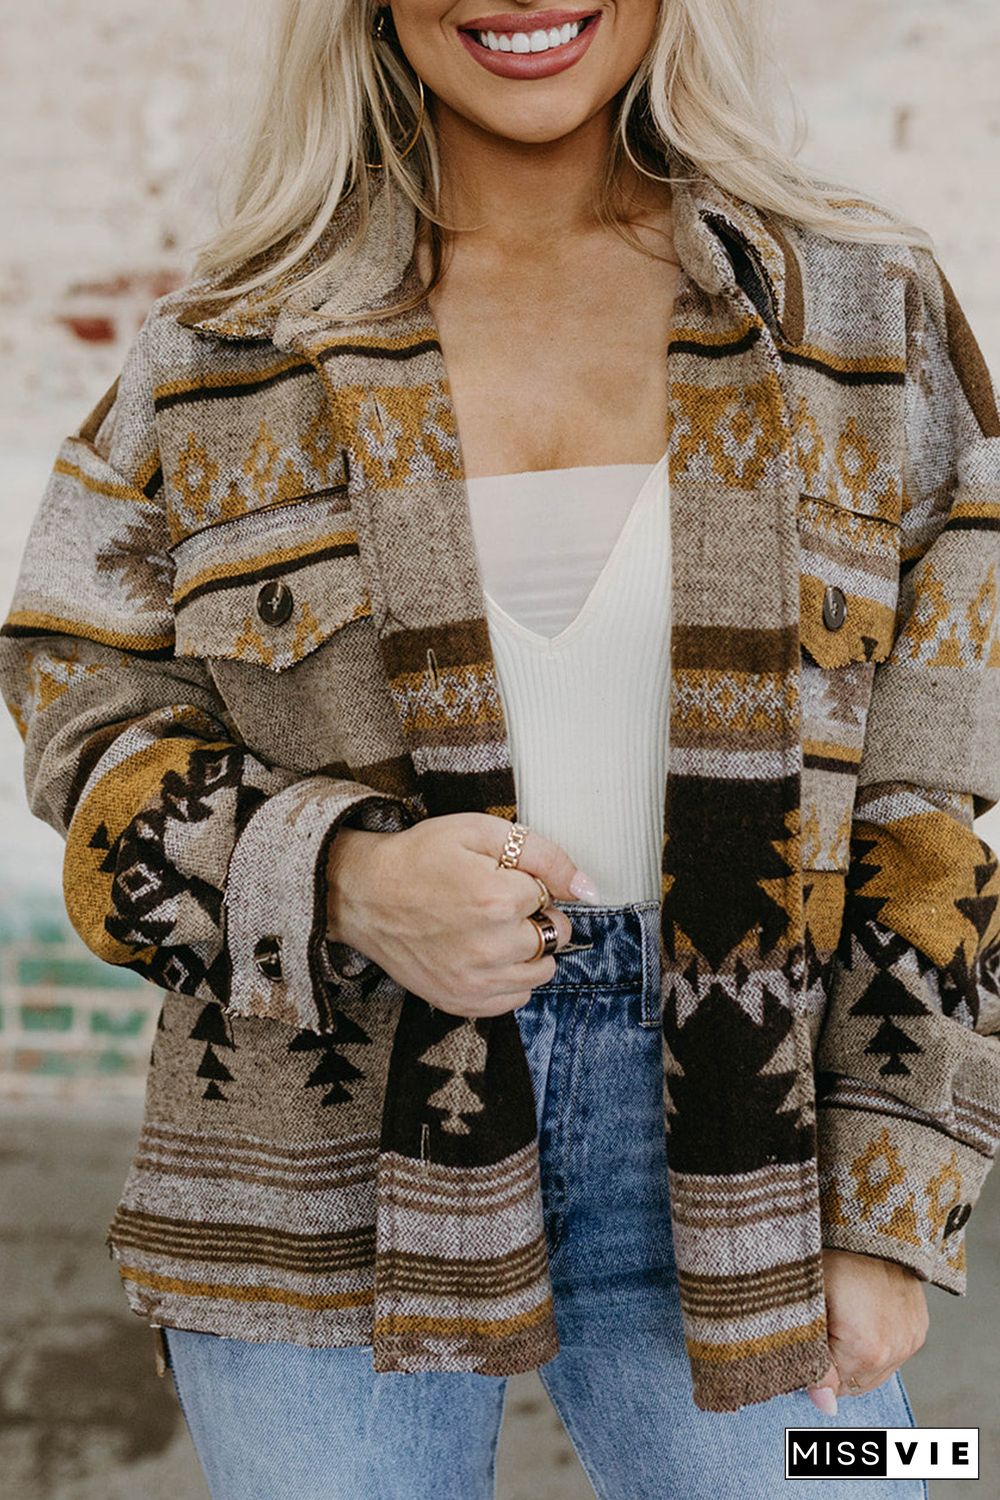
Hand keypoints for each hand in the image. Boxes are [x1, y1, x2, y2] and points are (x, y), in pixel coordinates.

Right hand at [325, 812, 599, 1017]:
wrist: (362, 894)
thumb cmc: (419, 857)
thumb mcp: (479, 831)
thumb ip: (542, 854)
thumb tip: (586, 888)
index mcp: (497, 900)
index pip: (550, 896)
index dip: (528, 883)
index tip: (499, 878)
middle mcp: (490, 948)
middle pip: (553, 936)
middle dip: (534, 917)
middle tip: (495, 903)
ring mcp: (474, 980)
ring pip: (541, 971)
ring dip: (527, 950)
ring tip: (491, 930)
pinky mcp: (460, 1001)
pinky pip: (515, 999)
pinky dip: (509, 979)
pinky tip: (483, 955)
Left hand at [807, 1248, 928, 1414]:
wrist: (870, 1221)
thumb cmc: (832, 1255)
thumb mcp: (810, 1301)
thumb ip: (813, 1357)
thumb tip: (825, 1405)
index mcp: (865, 1349)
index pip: (828, 1385)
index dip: (809, 1366)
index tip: (799, 1343)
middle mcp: (895, 1351)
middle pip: (853, 1384)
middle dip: (832, 1365)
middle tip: (817, 1329)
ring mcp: (910, 1340)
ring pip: (873, 1372)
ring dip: (854, 1358)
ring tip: (838, 1320)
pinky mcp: (918, 1329)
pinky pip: (891, 1355)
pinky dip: (874, 1347)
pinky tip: (859, 1319)